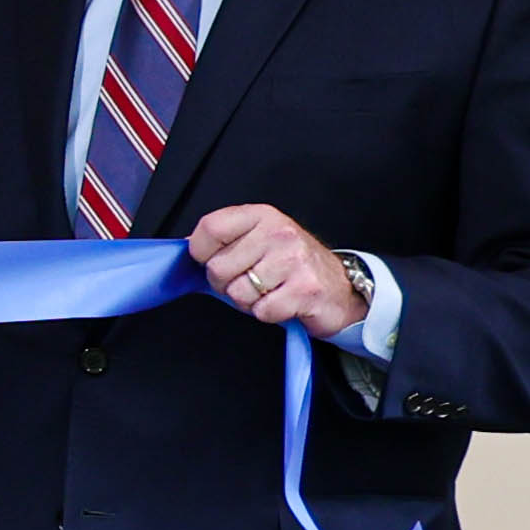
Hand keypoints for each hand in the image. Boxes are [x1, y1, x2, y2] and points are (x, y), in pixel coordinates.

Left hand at [186, 203, 370, 339]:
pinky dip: (268, 313)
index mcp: (262, 216)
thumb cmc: (293, 265)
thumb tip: (187, 244)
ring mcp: (293, 261)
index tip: (211, 259)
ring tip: (269, 291)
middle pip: (218, 268)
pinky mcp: (305, 290)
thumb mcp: (260, 239)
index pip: (209, 229)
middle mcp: (279, 233)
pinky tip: (283, 302)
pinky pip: (261, 311)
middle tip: (251, 280)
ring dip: (249, 301)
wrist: (342, 288)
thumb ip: (225, 239)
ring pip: (238, 293)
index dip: (201, 252)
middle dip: (227, 283)